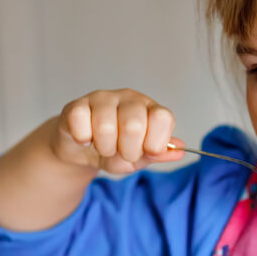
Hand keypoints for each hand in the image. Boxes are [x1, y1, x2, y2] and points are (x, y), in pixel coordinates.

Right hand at [52, 90, 184, 174]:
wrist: (82, 150)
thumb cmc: (114, 150)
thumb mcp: (140, 157)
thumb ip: (158, 153)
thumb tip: (179, 150)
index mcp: (150, 109)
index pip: (163, 118)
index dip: (155, 142)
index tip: (147, 152)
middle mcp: (129, 99)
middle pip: (134, 125)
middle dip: (128, 150)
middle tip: (122, 153)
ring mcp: (102, 98)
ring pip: (105, 126)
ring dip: (104, 148)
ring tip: (103, 147)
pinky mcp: (77, 105)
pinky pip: (80, 121)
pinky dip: (83, 138)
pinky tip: (85, 139)